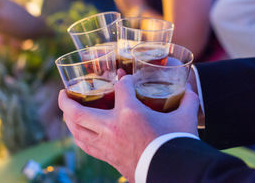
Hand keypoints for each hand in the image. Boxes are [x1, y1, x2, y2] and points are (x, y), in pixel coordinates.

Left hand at [58, 75, 198, 180]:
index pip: (120, 88)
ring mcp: (107, 145)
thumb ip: (187, 100)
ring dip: (68, 119)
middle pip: (78, 111)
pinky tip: (79, 133)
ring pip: (77, 131)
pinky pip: (86, 146)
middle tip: (64, 92)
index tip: (128, 80)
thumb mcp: (184, 118)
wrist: (173, 173)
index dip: (124, 80)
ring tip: (67, 112)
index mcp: (129, 113)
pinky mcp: (109, 158)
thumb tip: (190, 89)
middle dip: (67, 100)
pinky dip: (79, 136)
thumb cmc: (177, 144)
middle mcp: (111, 128)